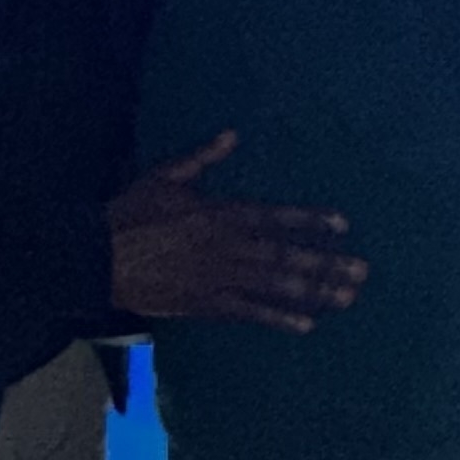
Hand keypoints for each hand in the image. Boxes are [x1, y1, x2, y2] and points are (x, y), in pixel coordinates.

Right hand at [109, 132, 365, 333]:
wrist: (97, 260)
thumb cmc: (130, 214)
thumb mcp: (165, 176)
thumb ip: (202, 159)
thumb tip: (231, 135)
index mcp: (220, 214)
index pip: (275, 217)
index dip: (310, 222)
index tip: (343, 226)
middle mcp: (228, 248)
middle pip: (286, 257)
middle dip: (326, 264)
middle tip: (362, 272)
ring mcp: (219, 280)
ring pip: (275, 287)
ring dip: (313, 292)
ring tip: (346, 297)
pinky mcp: (205, 306)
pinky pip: (249, 313)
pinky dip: (278, 319)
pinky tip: (307, 325)